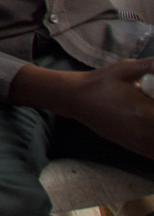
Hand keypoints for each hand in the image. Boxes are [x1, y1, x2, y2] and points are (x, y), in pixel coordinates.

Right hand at [11, 58, 153, 156]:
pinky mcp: (137, 148)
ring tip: (148, 116)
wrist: (69, 98)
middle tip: (151, 104)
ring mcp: (140, 143)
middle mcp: (145, 133)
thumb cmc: (96, 82)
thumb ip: (151, 67)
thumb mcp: (125, 68)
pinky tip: (149, 131)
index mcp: (144, 112)